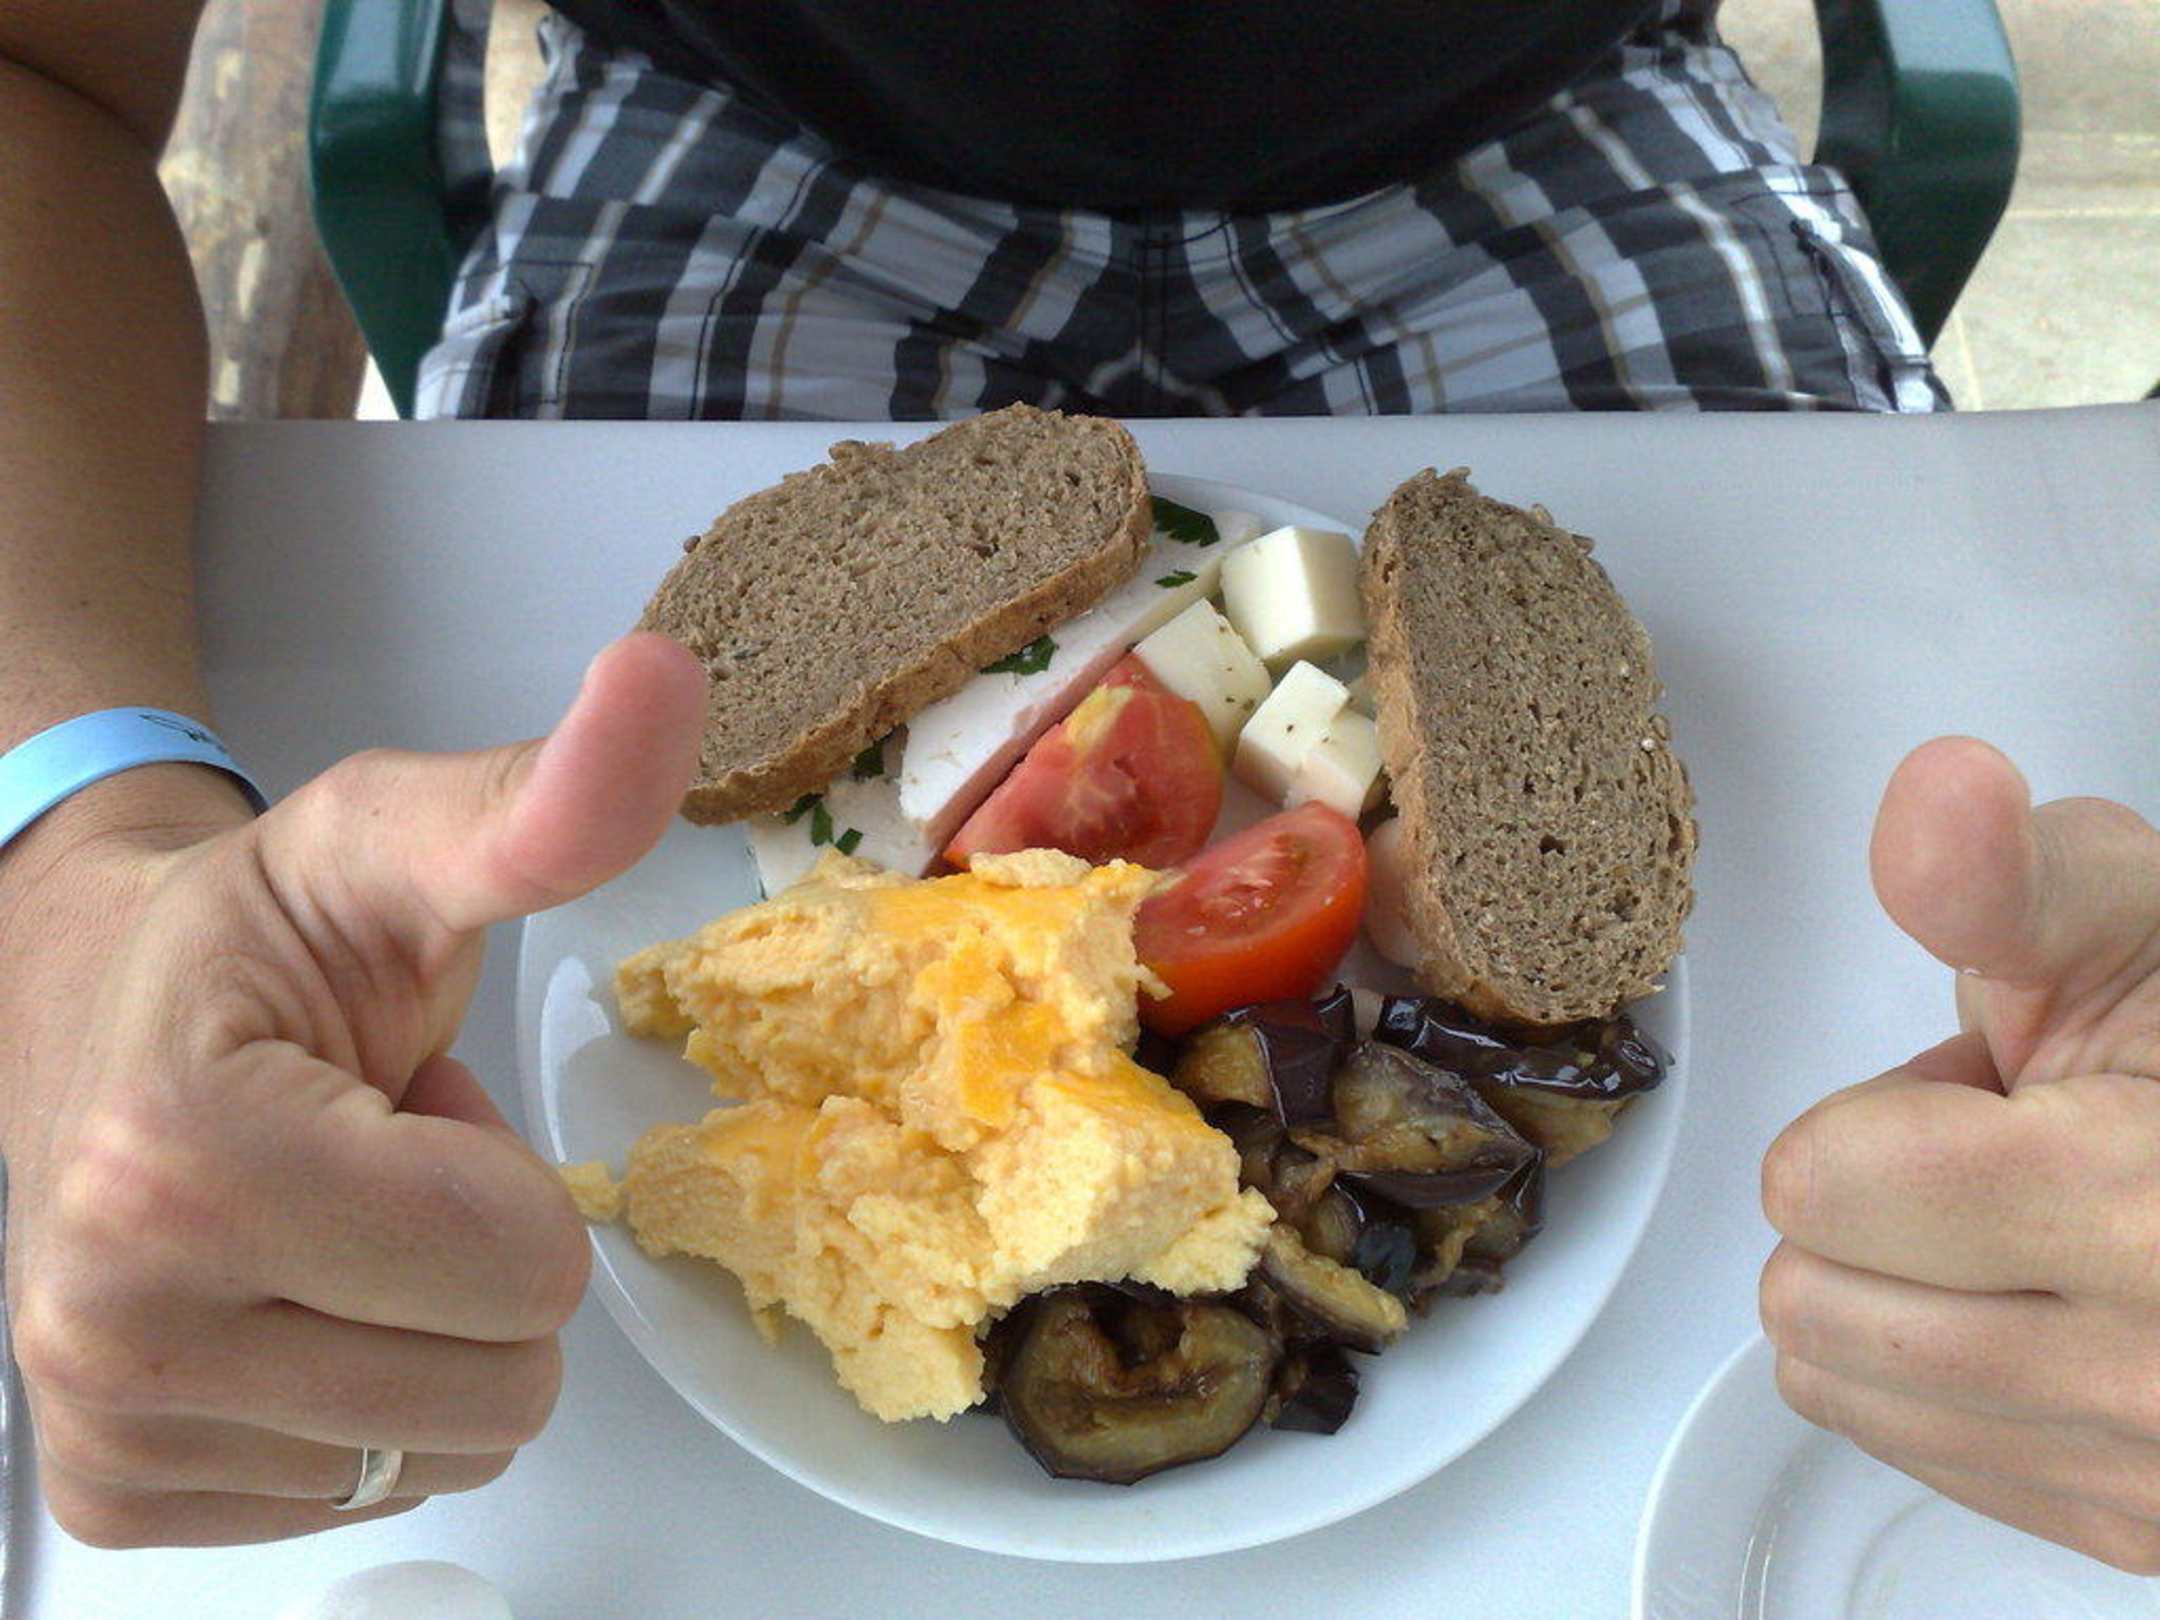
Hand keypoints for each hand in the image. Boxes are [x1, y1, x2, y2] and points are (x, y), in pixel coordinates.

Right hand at [0, 634, 703, 1546]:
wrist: (93, 1010)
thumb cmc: (255, 941)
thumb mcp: (400, 847)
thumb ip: (545, 800)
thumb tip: (667, 678)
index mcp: (180, 1163)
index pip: (524, 1270)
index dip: (505, 1173)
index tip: (402, 1102)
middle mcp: (111, 1323)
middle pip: (502, 1381)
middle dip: (481, 1263)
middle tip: (377, 1161)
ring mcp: (110, 1427)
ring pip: (450, 1447)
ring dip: (430, 1331)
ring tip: (337, 1218)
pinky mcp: (125, 1493)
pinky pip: (376, 1488)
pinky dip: (370, 1397)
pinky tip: (292, 1293)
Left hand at [1761, 736, 2159, 1571]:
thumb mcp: (2133, 925)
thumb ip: (2003, 881)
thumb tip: (1935, 794)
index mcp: (2140, 1206)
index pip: (1823, 1186)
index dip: (1883, 1112)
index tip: (1990, 1092)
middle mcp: (2151, 1373)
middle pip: (1810, 1296)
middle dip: (1879, 1208)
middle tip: (2015, 1161)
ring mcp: (2146, 1471)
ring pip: (1839, 1381)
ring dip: (1904, 1292)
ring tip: (2040, 1230)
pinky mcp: (2134, 1533)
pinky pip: (1914, 1450)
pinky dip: (1940, 1374)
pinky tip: (2050, 1306)